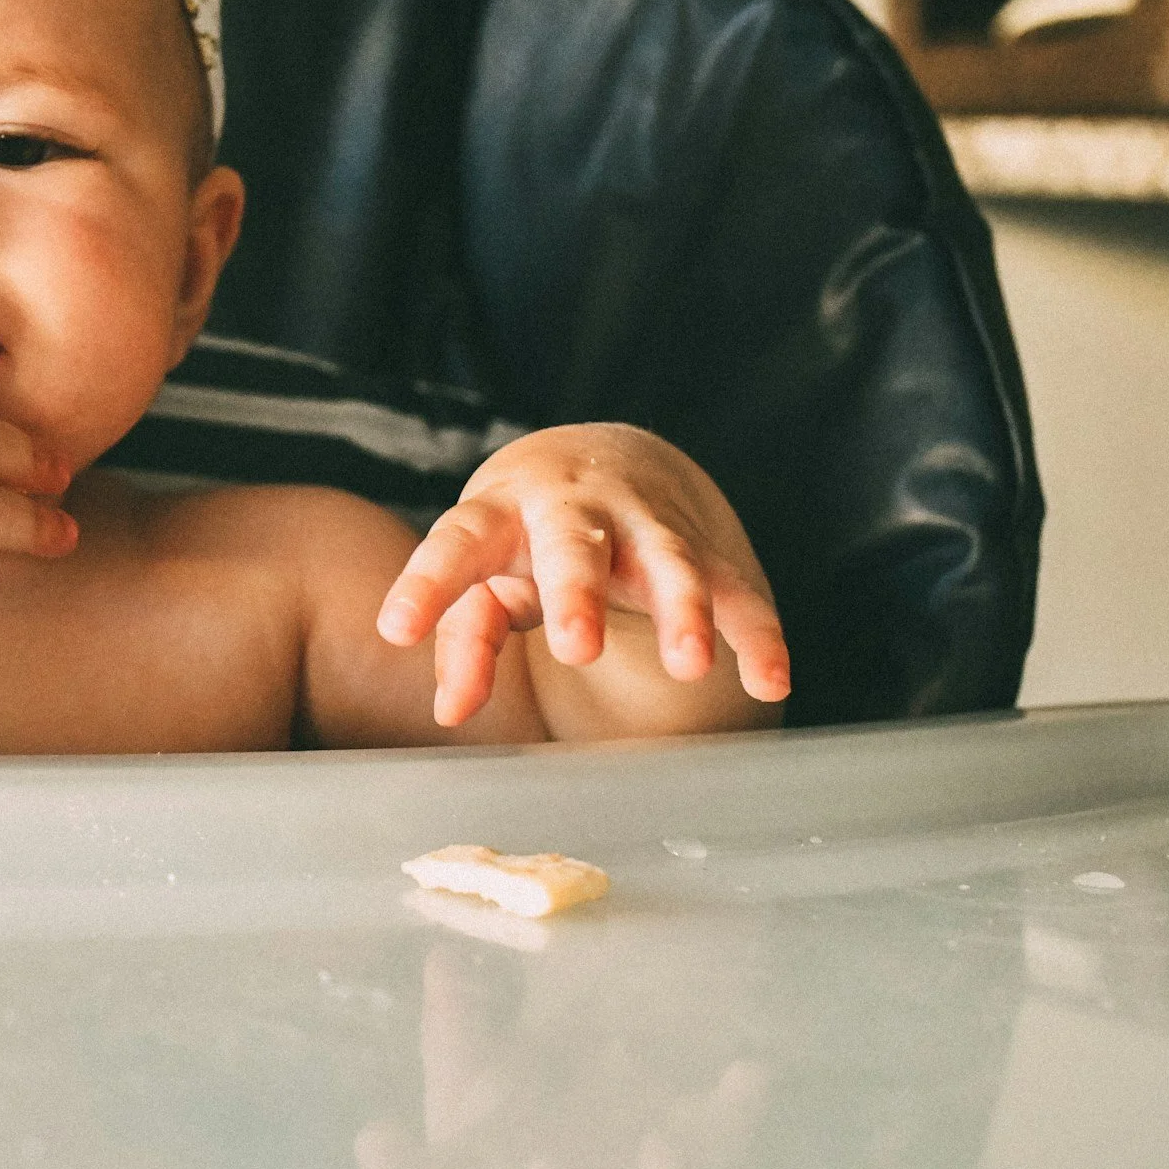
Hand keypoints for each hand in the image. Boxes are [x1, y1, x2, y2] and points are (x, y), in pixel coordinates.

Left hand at [376, 424, 789, 725]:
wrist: (602, 458)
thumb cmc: (519, 534)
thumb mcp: (484, 572)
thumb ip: (466, 637)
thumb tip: (448, 710)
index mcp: (499, 511)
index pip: (455, 542)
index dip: (427, 585)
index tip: (397, 628)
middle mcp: (573, 510)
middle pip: (574, 543)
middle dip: (578, 593)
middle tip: (576, 646)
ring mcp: (644, 525)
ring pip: (668, 560)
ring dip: (682, 609)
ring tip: (690, 665)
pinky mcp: (704, 550)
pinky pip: (738, 592)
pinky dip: (758, 634)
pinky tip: (772, 681)